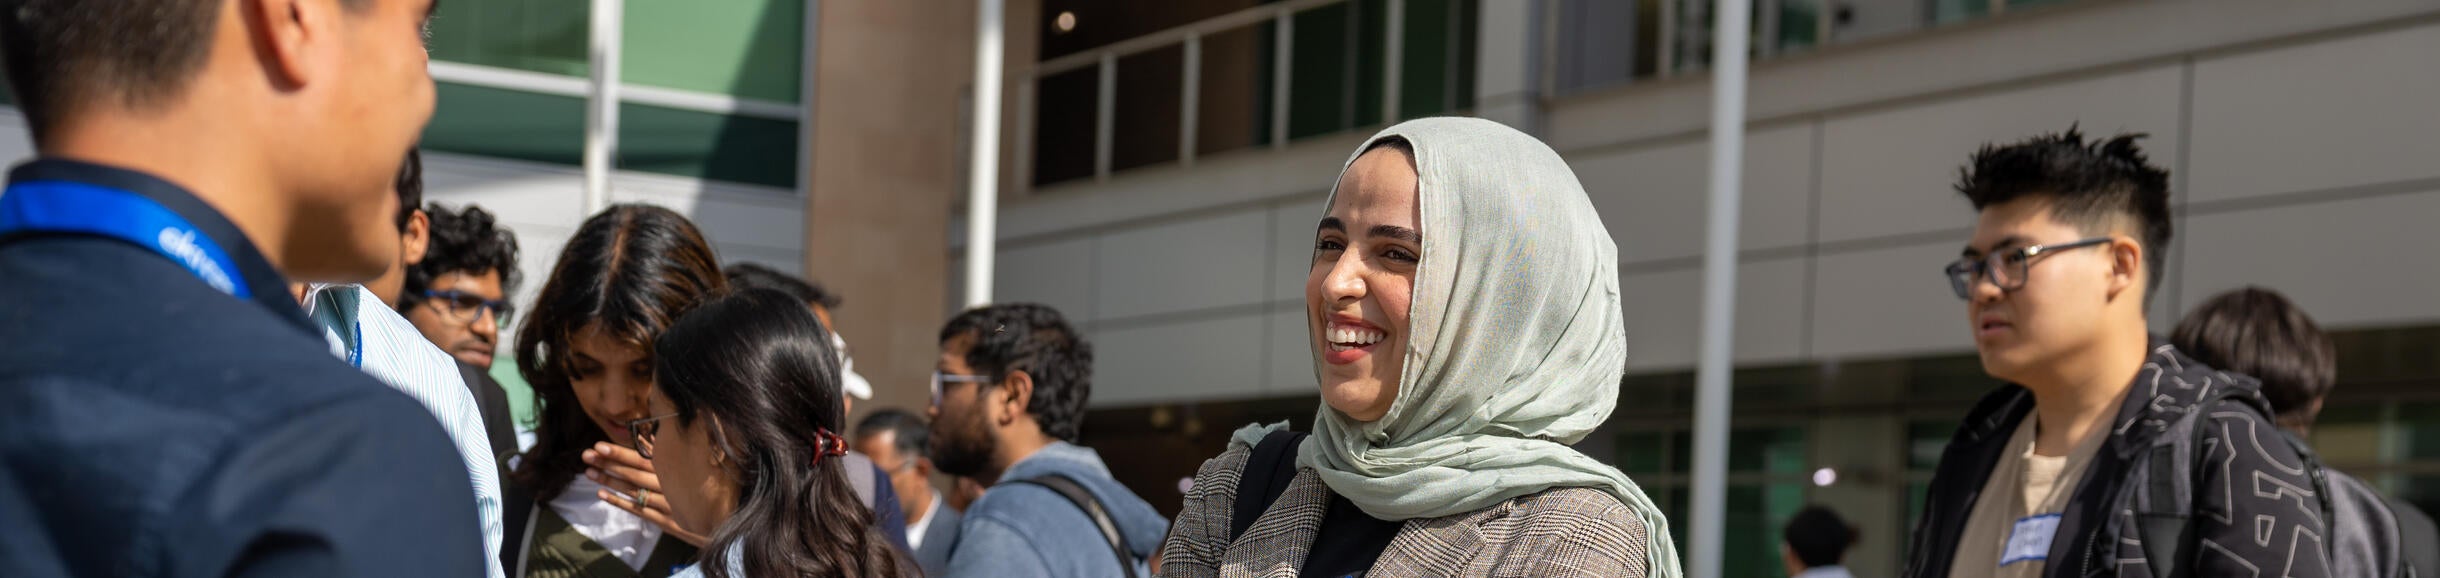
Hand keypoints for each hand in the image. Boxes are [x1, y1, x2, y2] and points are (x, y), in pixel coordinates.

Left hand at [583, 442, 710, 546]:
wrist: (731, 519)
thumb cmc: (716, 488)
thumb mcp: (702, 465)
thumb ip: (677, 451)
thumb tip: (653, 436)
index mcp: (679, 468)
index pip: (643, 458)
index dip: (620, 452)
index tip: (599, 446)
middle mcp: (673, 485)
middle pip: (635, 473)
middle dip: (609, 464)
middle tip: (587, 456)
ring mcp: (670, 504)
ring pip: (635, 491)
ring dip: (611, 481)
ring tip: (589, 472)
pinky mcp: (670, 522)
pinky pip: (641, 511)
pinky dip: (621, 502)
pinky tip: (603, 495)